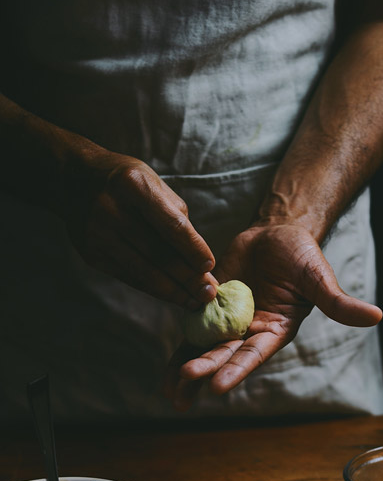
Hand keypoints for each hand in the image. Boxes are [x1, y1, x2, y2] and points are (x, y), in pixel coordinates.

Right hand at [61, 152, 217, 306]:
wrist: (73, 179)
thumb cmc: (128, 183)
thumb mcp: (154, 185)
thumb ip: (177, 218)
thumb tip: (199, 262)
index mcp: (133, 186)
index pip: (171, 225)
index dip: (193, 249)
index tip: (210, 267)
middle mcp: (110, 211)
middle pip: (158, 254)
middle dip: (188, 278)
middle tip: (209, 293)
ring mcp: (97, 235)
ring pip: (144, 272)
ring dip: (174, 291)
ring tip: (196, 302)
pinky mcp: (91, 254)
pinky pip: (130, 277)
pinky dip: (154, 289)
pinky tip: (173, 295)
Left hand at [165, 222, 382, 408]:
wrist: (277, 234)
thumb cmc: (303, 256)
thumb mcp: (319, 279)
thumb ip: (339, 303)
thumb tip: (377, 316)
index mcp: (276, 330)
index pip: (254, 354)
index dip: (236, 369)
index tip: (217, 386)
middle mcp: (251, 332)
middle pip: (224, 355)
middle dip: (205, 369)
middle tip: (186, 380)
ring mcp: (228, 322)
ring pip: (205, 351)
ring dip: (188, 370)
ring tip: (170, 391)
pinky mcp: (209, 308)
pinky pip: (192, 332)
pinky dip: (179, 351)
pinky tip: (165, 374)